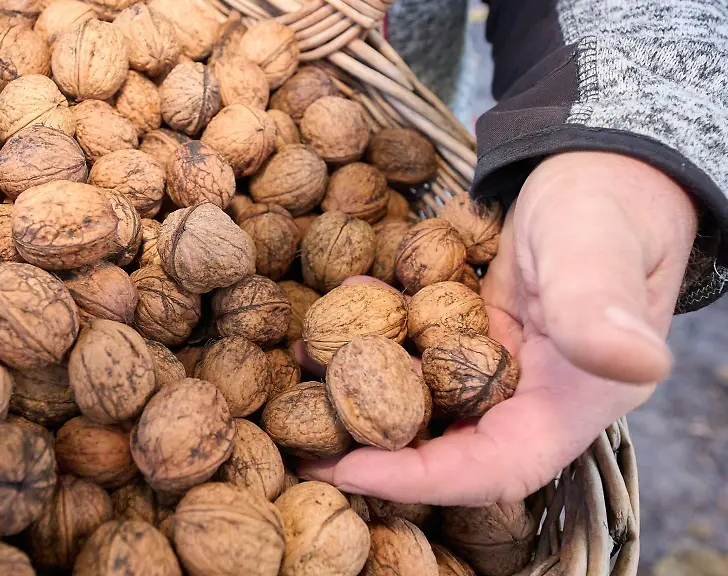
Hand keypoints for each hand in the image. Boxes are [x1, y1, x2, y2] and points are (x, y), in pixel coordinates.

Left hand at [297, 151, 697, 505]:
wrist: (607, 166)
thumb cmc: (611, 201)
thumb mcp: (598, 249)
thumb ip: (600, 305)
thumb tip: (633, 363)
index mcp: (572, 403)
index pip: (494, 469)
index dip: (421, 479)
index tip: (349, 470)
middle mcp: (534, 397)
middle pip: (447, 445)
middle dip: (372, 442)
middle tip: (301, 435)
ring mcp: (502, 366)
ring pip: (426, 395)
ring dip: (365, 380)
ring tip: (306, 352)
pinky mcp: (478, 332)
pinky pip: (422, 346)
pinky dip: (382, 330)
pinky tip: (347, 295)